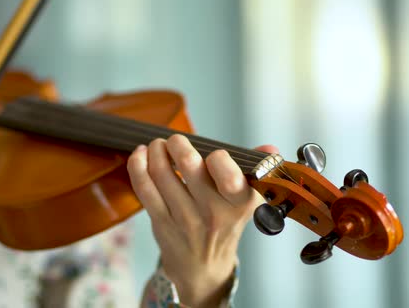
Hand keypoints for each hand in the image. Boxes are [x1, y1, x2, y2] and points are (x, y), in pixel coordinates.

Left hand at [127, 134, 277, 307]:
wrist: (203, 267)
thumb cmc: (224, 225)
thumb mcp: (246, 200)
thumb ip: (256, 169)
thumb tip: (270, 147)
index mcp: (239, 203)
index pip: (229, 174)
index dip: (218, 157)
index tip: (214, 154)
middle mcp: (213, 212)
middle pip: (190, 164)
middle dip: (178, 144)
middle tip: (176, 141)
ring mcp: (184, 218)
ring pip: (162, 172)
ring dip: (156, 151)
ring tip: (159, 145)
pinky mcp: (161, 221)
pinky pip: (144, 187)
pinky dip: (138, 165)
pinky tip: (141, 154)